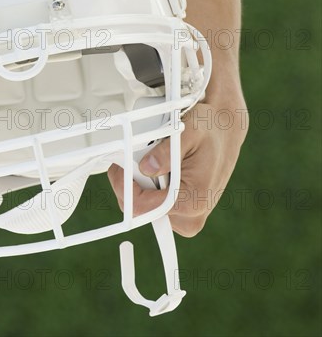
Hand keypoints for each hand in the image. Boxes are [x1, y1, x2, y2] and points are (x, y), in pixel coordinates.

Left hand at [108, 95, 248, 236]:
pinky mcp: (183, 209)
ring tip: (151, 159)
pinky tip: (156, 168)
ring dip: (141, 183)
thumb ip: (166, 152)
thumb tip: (146, 168)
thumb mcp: (188, 132)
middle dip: (133, 183)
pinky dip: (149, 185)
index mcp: (193, 201)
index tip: (120, 168)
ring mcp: (187, 215)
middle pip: (142, 210)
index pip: (144, 209)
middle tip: (136, 157)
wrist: (224, 129)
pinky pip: (154, 203)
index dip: (125, 188)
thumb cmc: (210, 130)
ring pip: (146, 207)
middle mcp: (191, 216)